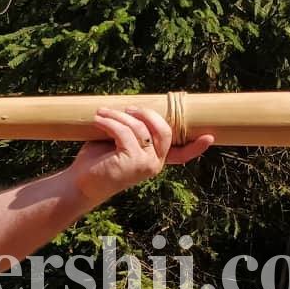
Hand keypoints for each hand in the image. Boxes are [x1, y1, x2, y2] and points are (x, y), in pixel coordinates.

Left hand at [65, 107, 212, 207]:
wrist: (80, 183)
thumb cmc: (98, 161)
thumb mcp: (120, 143)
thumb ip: (133, 131)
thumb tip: (135, 106)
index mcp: (155, 160)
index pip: (182, 155)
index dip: (196, 147)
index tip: (210, 137)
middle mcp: (154, 164)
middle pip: (164, 130)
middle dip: (146, 113)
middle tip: (127, 108)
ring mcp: (145, 164)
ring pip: (140, 128)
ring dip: (119, 115)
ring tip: (102, 113)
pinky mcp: (131, 162)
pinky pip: (125, 132)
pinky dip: (110, 122)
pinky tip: (98, 120)